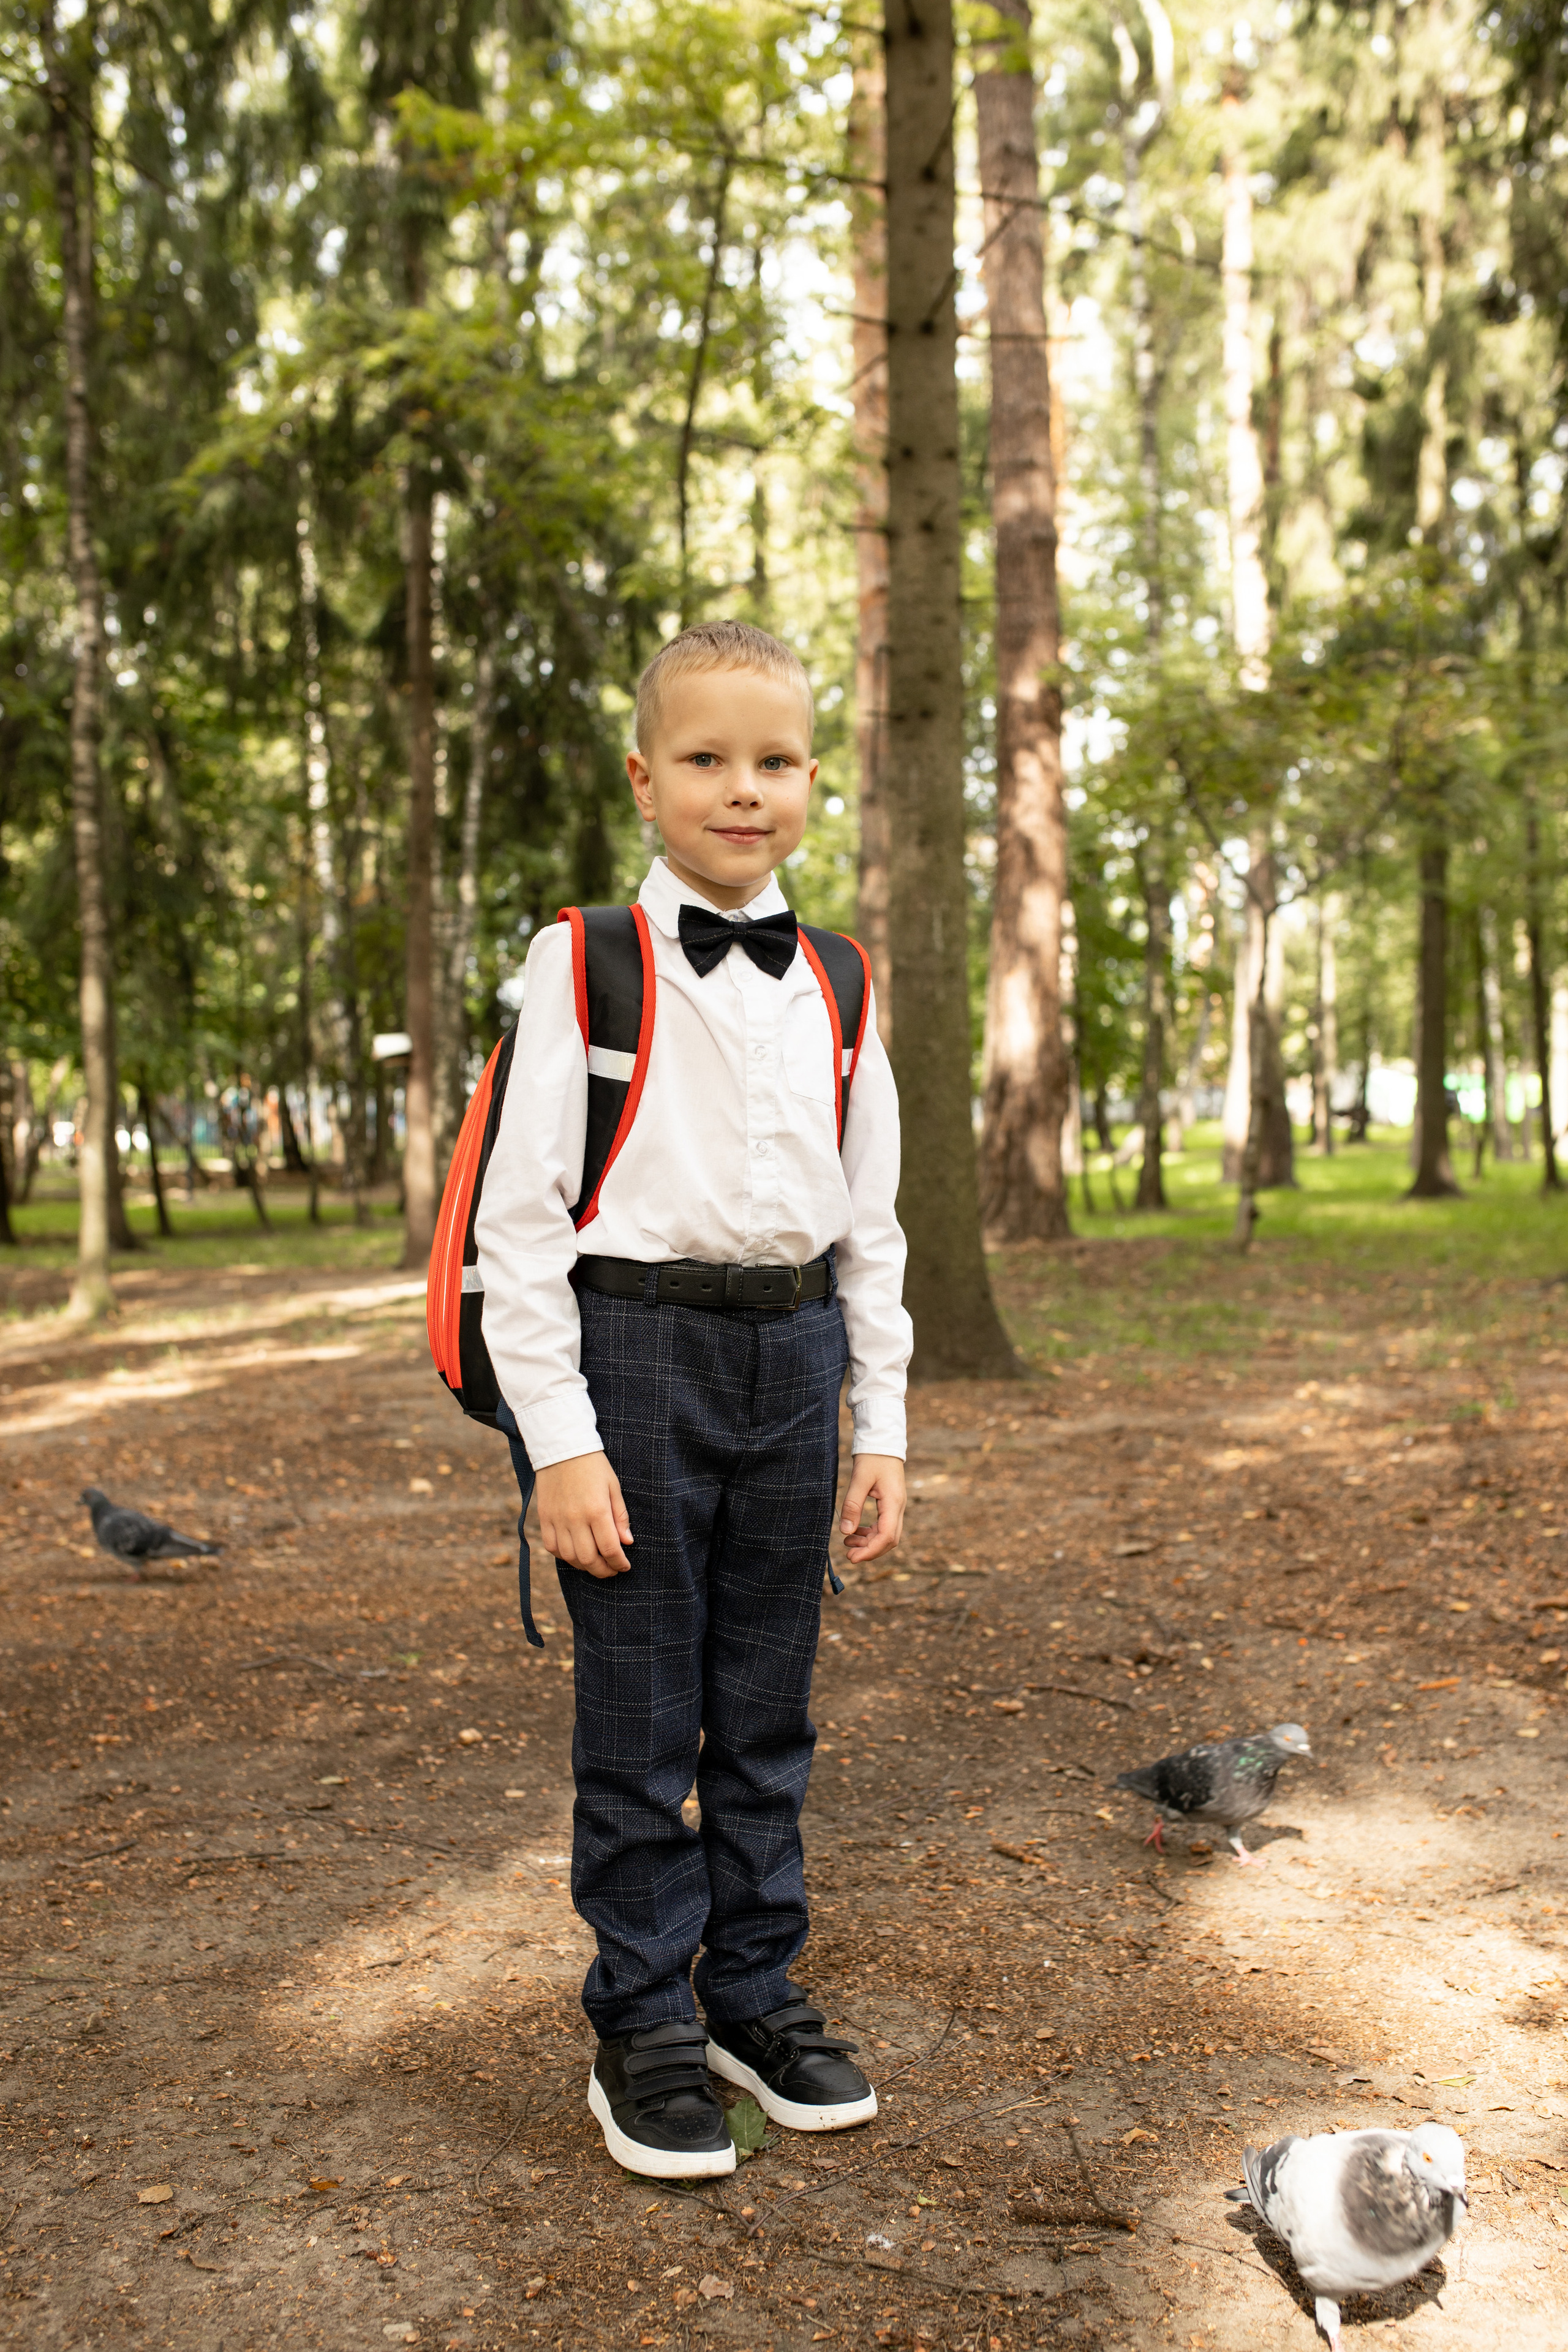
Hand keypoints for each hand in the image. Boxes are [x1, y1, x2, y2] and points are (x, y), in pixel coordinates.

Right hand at [534, 1451, 632, 1578]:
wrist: (563, 1448)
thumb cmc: (593, 1466)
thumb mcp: (613, 1487)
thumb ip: (620, 1516)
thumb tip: (627, 1542)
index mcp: (597, 1510)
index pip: (609, 1548)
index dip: (619, 1563)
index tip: (625, 1566)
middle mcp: (575, 1518)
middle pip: (588, 1559)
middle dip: (603, 1570)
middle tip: (612, 1570)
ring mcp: (557, 1520)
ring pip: (569, 1557)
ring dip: (584, 1566)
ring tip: (595, 1563)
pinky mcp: (544, 1518)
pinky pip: (551, 1547)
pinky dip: (563, 1556)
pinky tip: (574, 1554)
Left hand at [840, 1453, 905, 1565]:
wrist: (882, 1442)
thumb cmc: (872, 1458)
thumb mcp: (859, 1480)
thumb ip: (852, 1505)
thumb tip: (845, 1531)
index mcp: (894, 1502)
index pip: (887, 1536)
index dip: (871, 1551)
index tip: (853, 1558)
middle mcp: (898, 1507)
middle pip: (889, 1540)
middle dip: (870, 1551)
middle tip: (849, 1556)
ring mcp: (895, 1506)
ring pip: (886, 1534)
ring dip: (868, 1542)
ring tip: (847, 1542)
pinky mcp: (890, 1504)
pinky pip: (883, 1525)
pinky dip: (870, 1533)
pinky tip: (855, 1532)